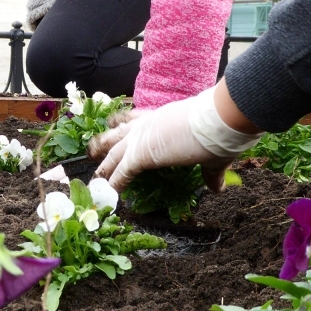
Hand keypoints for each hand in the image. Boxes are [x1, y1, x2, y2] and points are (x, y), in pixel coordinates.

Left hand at [88, 84, 261, 192]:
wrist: (218, 119)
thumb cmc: (219, 128)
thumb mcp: (213, 151)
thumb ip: (211, 172)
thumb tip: (218, 189)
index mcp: (162, 117)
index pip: (136, 119)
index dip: (123, 123)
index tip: (112, 124)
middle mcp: (147, 124)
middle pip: (118, 133)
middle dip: (104, 142)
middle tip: (92, 149)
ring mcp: (141, 139)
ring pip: (114, 152)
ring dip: (103, 165)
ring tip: (94, 176)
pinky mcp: (140, 155)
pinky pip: (121, 172)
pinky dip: (113, 183)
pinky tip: (108, 192)